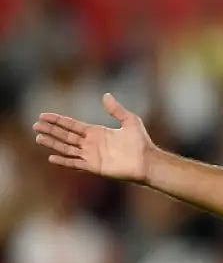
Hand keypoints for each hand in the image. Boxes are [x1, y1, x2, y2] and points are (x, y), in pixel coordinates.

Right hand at [32, 93, 153, 183]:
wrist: (147, 161)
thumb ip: (116, 109)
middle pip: (65, 135)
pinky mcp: (94, 167)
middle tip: (35, 125)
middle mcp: (91, 143)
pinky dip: (64, 161)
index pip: (72, 125)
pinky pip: (75, 163)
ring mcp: (91, 155)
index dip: (58, 120)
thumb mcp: (129, 120)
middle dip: (51, 130)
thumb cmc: (141, 142)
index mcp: (96, 132)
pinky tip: (51, 157)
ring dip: (52, 144)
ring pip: (67, 148)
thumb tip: (105, 95)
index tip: (43, 115)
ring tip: (38, 138)